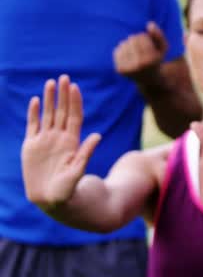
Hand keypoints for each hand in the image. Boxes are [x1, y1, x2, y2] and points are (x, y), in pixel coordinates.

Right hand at [22, 76, 101, 208]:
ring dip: (48, 99)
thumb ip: (86, 153)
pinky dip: (33, 113)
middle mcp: (59, 138)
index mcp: (72, 142)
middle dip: (62, 95)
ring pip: (47, 115)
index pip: (74, 116)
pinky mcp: (31, 146)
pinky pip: (32, 126)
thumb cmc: (68, 189)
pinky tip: (35, 100)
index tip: (75, 87)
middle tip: (63, 76)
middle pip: (61, 111)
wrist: (51, 200)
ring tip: (50, 83)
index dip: (74, 102)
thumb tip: (97, 135)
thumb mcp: (78, 171)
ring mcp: (45, 141)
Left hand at [114, 22, 167, 80]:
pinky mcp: (120, 70)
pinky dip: (122, 50)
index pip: (143, 37)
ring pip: (123, 43)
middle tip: (141, 46)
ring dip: (129, 44)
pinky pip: (117, 50)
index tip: (149, 43)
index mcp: (151, 60)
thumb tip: (149, 24)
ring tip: (135, 51)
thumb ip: (159, 35)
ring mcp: (128, 68)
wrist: (149, 80)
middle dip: (136, 39)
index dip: (145, 37)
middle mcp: (139, 65)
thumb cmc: (156, 60)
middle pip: (132, 39)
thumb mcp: (163, 48)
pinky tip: (129, 55)